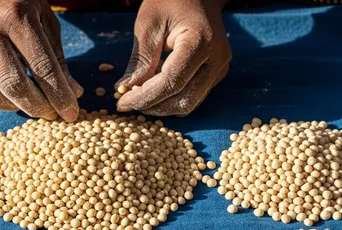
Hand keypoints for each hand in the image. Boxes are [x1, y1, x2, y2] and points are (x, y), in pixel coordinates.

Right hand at [0, 0, 82, 120]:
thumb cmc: (20, 7)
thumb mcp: (45, 22)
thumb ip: (58, 59)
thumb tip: (74, 94)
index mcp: (16, 18)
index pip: (41, 67)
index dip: (58, 94)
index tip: (71, 113)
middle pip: (14, 85)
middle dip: (38, 107)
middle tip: (52, 113)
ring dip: (19, 108)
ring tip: (35, 104)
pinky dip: (2, 102)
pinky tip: (15, 97)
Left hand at [116, 0, 230, 115]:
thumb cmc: (171, 0)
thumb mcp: (149, 23)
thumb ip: (140, 59)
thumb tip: (125, 89)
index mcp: (200, 43)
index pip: (171, 83)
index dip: (144, 98)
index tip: (121, 103)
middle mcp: (216, 60)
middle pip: (183, 100)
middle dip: (153, 107)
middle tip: (127, 103)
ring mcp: (220, 68)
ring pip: (189, 103)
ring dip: (161, 106)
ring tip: (138, 97)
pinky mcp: (217, 73)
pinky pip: (193, 95)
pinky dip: (171, 99)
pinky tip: (153, 90)